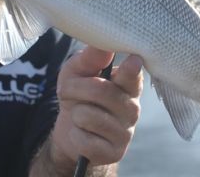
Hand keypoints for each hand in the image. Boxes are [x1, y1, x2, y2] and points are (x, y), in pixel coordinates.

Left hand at [51, 46, 143, 168]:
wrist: (70, 130)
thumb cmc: (78, 94)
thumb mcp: (77, 71)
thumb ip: (89, 58)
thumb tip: (102, 46)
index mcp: (128, 86)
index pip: (133, 77)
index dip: (132, 70)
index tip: (133, 60)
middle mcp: (133, 108)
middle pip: (101, 91)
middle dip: (74, 88)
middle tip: (66, 90)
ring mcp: (125, 132)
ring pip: (89, 116)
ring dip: (74, 113)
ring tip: (78, 114)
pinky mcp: (114, 153)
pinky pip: (85, 140)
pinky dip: (75, 135)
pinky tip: (82, 133)